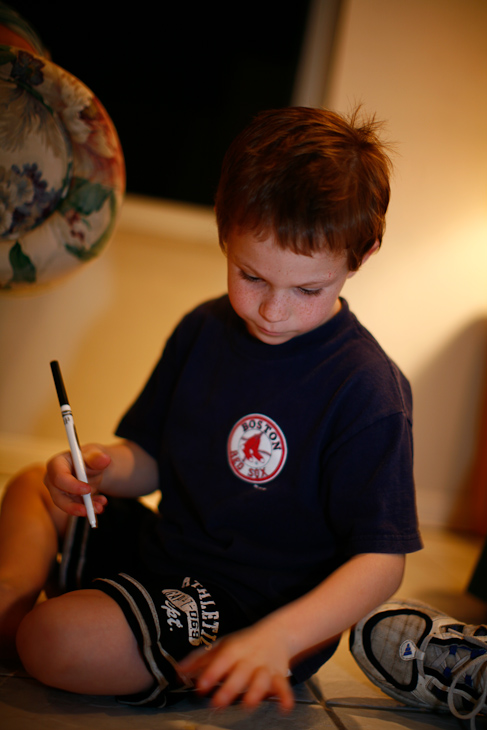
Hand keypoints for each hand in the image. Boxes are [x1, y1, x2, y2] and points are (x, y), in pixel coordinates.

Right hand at [44, 444, 108, 517]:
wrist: (93, 466)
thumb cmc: (89, 458)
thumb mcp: (94, 455)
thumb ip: (97, 458)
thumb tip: (105, 459)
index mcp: (56, 464)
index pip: (59, 478)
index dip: (72, 485)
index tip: (88, 490)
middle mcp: (53, 480)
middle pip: (58, 497)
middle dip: (73, 506)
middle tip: (88, 511)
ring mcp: (59, 492)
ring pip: (68, 505)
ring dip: (84, 509)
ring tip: (99, 508)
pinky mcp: (67, 501)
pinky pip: (76, 508)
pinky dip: (89, 508)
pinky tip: (100, 504)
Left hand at [179, 621, 294, 711]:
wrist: (277, 633)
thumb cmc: (244, 643)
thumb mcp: (221, 646)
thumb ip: (200, 660)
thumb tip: (178, 672)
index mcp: (233, 651)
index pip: (221, 661)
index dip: (211, 673)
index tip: (201, 686)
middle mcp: (249, 660)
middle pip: (240, 673)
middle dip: (229, 689)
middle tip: (218, 704)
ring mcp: (265, 668)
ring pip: (261, 680)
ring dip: (256, 692)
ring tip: (248, 705)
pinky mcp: (279, 676)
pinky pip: (283, 686)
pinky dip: (285, 697)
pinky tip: (284, 707)